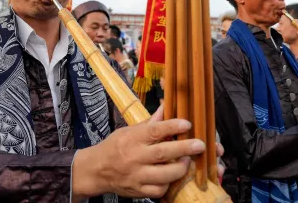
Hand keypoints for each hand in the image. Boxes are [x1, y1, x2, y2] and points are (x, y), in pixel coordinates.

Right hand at [73, 105, 204, 198]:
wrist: (96, 170)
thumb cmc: (115, 146)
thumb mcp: (129, 130)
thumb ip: (150, 122)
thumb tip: (166, 106)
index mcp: (133, 138)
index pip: (154, 130)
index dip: (172, 126)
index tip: (187, 123)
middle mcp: (135, 157)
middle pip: (163, 153)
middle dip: (184, 148)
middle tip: (200, 145)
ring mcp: (137, 176)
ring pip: (164, 175)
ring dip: (180, 169)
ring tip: (188, 162)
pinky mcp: (138, 191)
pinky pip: (158, 190)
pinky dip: (169, 184)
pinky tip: (173, 177)